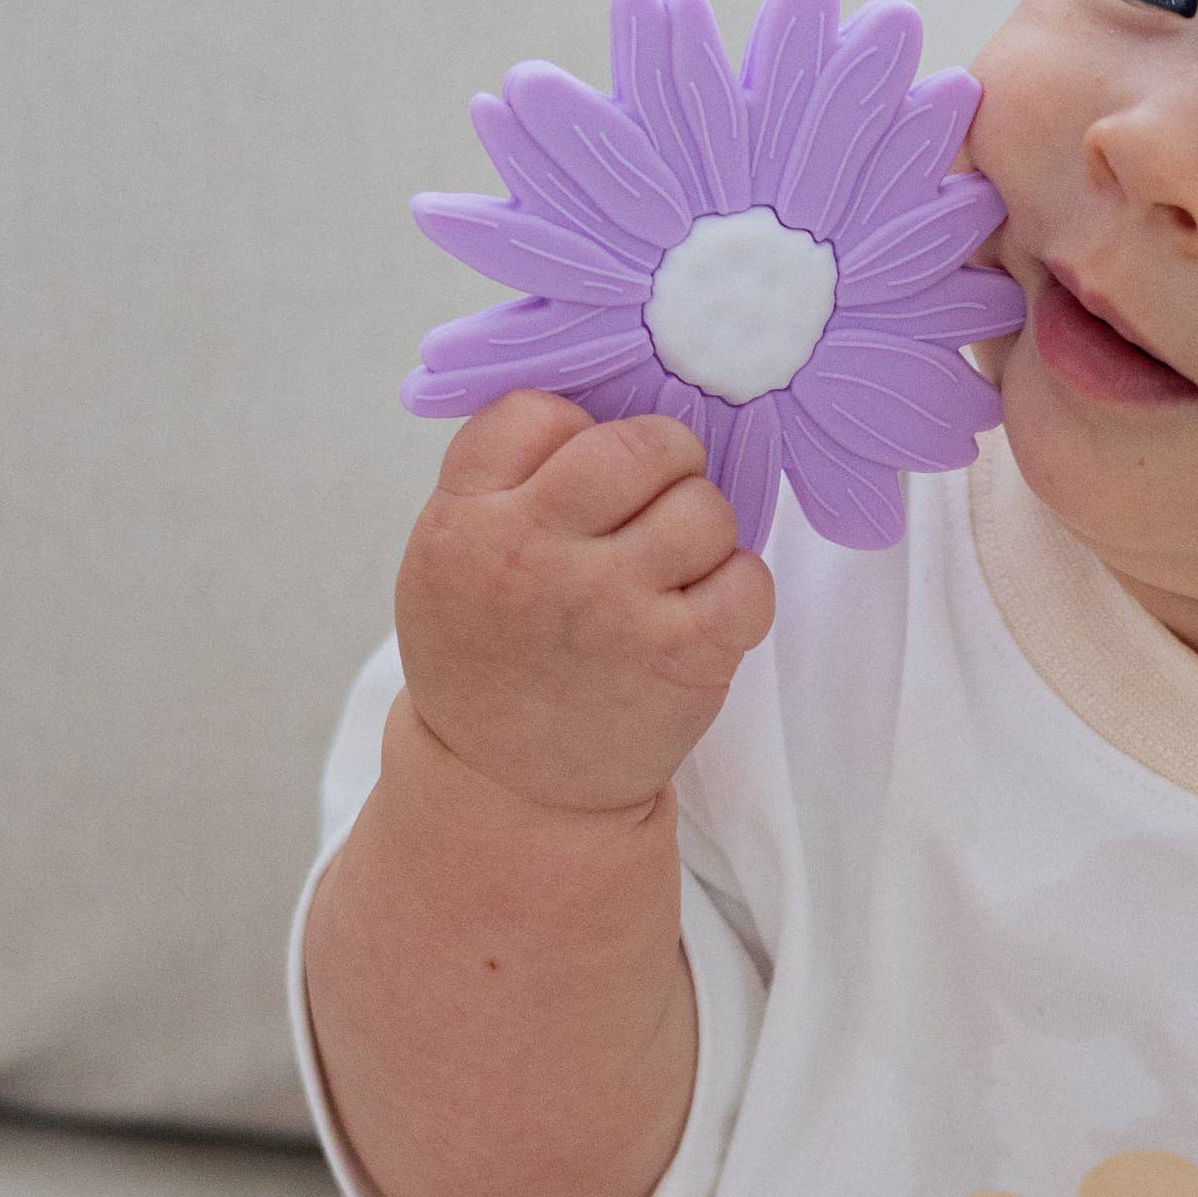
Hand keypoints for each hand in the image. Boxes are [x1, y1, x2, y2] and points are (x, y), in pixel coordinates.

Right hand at [393, 392, 774, 824]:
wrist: (508, 791)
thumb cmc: (491, 659)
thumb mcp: (449, 560)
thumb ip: (504, 483)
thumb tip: (599, 406)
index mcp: (466, 519)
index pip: (537, 411)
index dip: (576, 431)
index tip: (584, 477)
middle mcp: (534, 552)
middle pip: (636, 445)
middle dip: (664, 461)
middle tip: (658, 501)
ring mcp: (610, 605)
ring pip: (702, 506)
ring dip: (702, 530)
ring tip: (673, 571)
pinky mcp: (680, 655)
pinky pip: (749, 576)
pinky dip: (741, 588)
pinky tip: (704, 612)